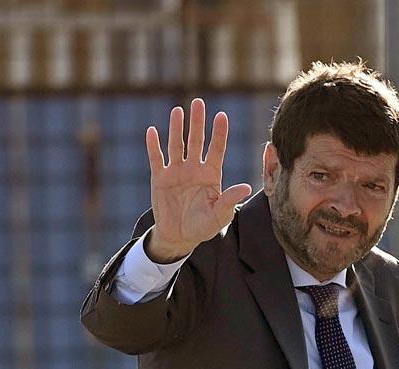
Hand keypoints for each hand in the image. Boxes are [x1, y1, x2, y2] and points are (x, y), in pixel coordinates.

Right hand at [144, 98, 252, 262]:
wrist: (180, 236)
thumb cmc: (203, 226)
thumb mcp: (220, 215)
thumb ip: (230, 200)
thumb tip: (245, 187)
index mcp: (211, 175)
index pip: (217, 149)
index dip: (219, 133)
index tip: (221, 115)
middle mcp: (194, 169)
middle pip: (196, 140)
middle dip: (197, 122)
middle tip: (198, 102)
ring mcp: (176, 172)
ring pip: (176, 145)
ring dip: (176, 128)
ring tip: (178, 111)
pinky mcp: (160, 178)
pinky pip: (156, 159)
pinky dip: (154, 145)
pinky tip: (152, 131)